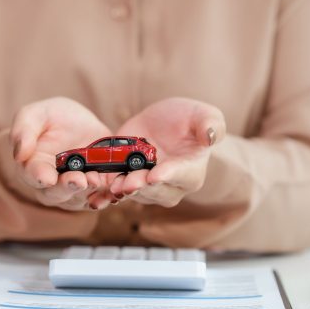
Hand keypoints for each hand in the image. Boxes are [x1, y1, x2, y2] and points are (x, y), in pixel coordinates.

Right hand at [10, 97, 115, 210]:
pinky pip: (100, 198)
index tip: (46, 177)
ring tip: (95, 180)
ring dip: (87, 192)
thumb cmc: (52, 117)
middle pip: (55, 193)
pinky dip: (106, 197)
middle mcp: (52, 184)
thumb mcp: (36, 114)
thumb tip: (19, 154)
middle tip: (77, 180)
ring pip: (78, 198)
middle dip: (67, 187)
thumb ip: (24, 130)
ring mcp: (74, 190)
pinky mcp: (96, 189)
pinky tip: (112, 192)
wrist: (81, 122)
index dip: (39, 177)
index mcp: (33, 166)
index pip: (32, 175)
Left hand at [109, 97, 225, 206]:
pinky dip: (106, 193)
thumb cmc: (188, 119)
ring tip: (112, 186)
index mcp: (192, 171)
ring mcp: (148, 187)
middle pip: (155, 190)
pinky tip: (97, 193)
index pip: (181, 175)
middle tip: (128, 182)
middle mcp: (171, 186)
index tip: (156, 175)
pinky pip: (117, 192)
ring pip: (135, 193)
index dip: (168, 175)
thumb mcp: (202, 114)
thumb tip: (212, 136)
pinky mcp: (128, 181)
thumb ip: (210, 124)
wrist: (163, 123)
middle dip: (141, 186)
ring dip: (122, 190)